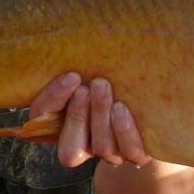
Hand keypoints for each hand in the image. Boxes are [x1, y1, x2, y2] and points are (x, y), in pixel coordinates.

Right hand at [29, 72, 151, 168]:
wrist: (150, 106)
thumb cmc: (112, 80)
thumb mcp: (91, 73)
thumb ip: (79, 70)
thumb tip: (72, 40)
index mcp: (61, 126)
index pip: (43, 118)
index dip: (54, 99)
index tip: (71, 76)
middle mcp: (85, 147)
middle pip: (70, 149)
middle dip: (77, 115)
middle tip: (86, 87)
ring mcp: (112, 154)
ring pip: (102, 147)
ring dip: (100, 116)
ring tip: (103, 88)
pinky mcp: (137, 154)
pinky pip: (131, 151)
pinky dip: (125, 130)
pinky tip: (122, 108)